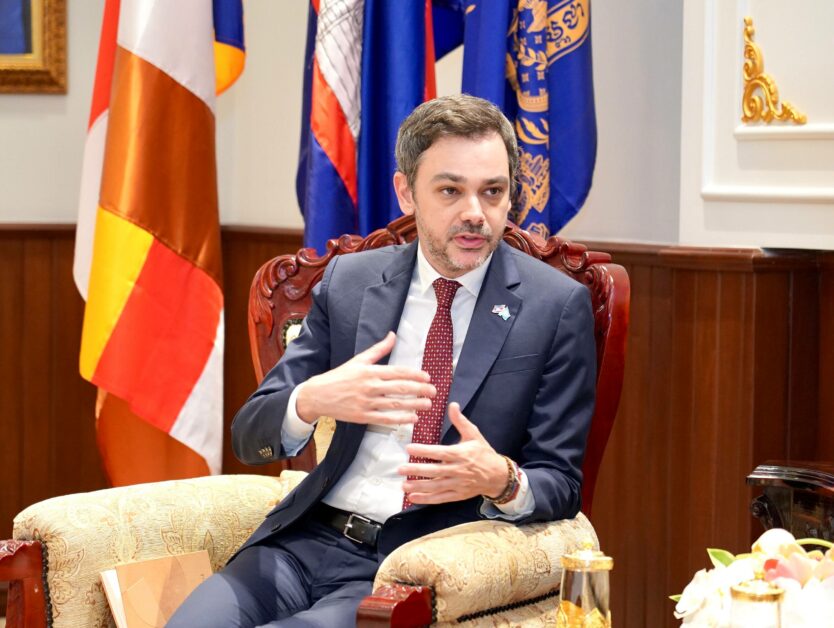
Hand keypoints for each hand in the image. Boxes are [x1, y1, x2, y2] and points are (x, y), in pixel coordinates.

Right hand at [296, 332, 435, 425]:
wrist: (318, 395)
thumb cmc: (339, 376)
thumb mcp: (359, 360)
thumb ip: (378, 349)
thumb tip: (392, 335)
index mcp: (370, 371)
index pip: (397, 372)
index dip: (414, 375)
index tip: (427, 377)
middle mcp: (369, 386)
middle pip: (400, 388)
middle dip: (419, 390)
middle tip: (433, 391)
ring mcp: (366, 402)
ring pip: (395, 404)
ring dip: (414, 405)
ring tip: (427, 405)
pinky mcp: (362, 416)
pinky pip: (385, 419)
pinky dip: (400, 419)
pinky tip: (412, 419)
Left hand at [399, 402, 507, 503]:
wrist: (498, 476)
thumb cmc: (484, 453)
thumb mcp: (474, 435)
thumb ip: (461, 421)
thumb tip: (452, 405)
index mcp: (460, 454)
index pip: (440, 453)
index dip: (424, 451)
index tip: (409, 448)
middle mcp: (458, 470)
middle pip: (435, 471)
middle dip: (417, 470)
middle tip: (400, 469)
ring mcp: (458, 484)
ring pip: (436, 486)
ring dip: (419, 486)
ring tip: (404, 485)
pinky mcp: (458, 495)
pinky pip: (441, 498)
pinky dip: (427, 499)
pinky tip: (413, 497)